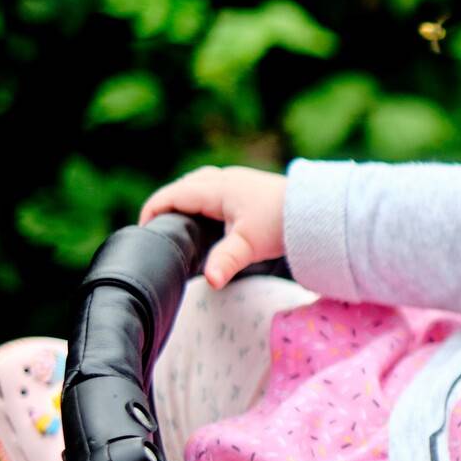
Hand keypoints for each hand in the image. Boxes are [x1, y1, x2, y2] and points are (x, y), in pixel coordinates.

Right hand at [138, 166, 287, 288]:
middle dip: (167, 205)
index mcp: (214, 189)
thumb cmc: (282, 223)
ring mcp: (237, 180)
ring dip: (186, 200)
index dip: (152, 212)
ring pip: (199, 185)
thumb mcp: (250, 245)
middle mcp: (223, 179)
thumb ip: (226, 262)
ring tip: (179, 224)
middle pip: (182, 188)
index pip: (171, 196)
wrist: (317, 209)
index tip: (143, 233)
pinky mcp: (249, 187)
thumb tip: (211, 281)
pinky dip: (203, 200)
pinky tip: (209, 217)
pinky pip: (215, 188)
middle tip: (157, 231)